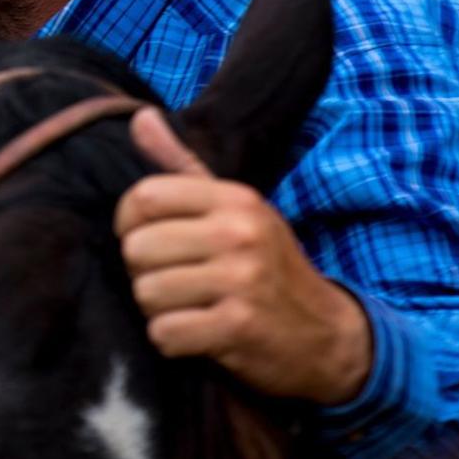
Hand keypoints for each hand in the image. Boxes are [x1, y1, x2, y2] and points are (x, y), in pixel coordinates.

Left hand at [115, 108, 372, 404]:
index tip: (151, 240)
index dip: (130, 224)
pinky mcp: (239, 327)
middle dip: (144, 273)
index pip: (144, 197)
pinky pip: (164, 334)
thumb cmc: (266, 266)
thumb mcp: (233, 210)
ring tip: (192, 308)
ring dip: (159, 310)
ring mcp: (241, 280)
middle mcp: (239, 233)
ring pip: (146, 294)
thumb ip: (181, 164)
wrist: (328, 335)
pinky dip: (172, 342)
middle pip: (137, 249)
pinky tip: (200, 335)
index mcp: (235, 199)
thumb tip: (139, 116)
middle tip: (178, 282)